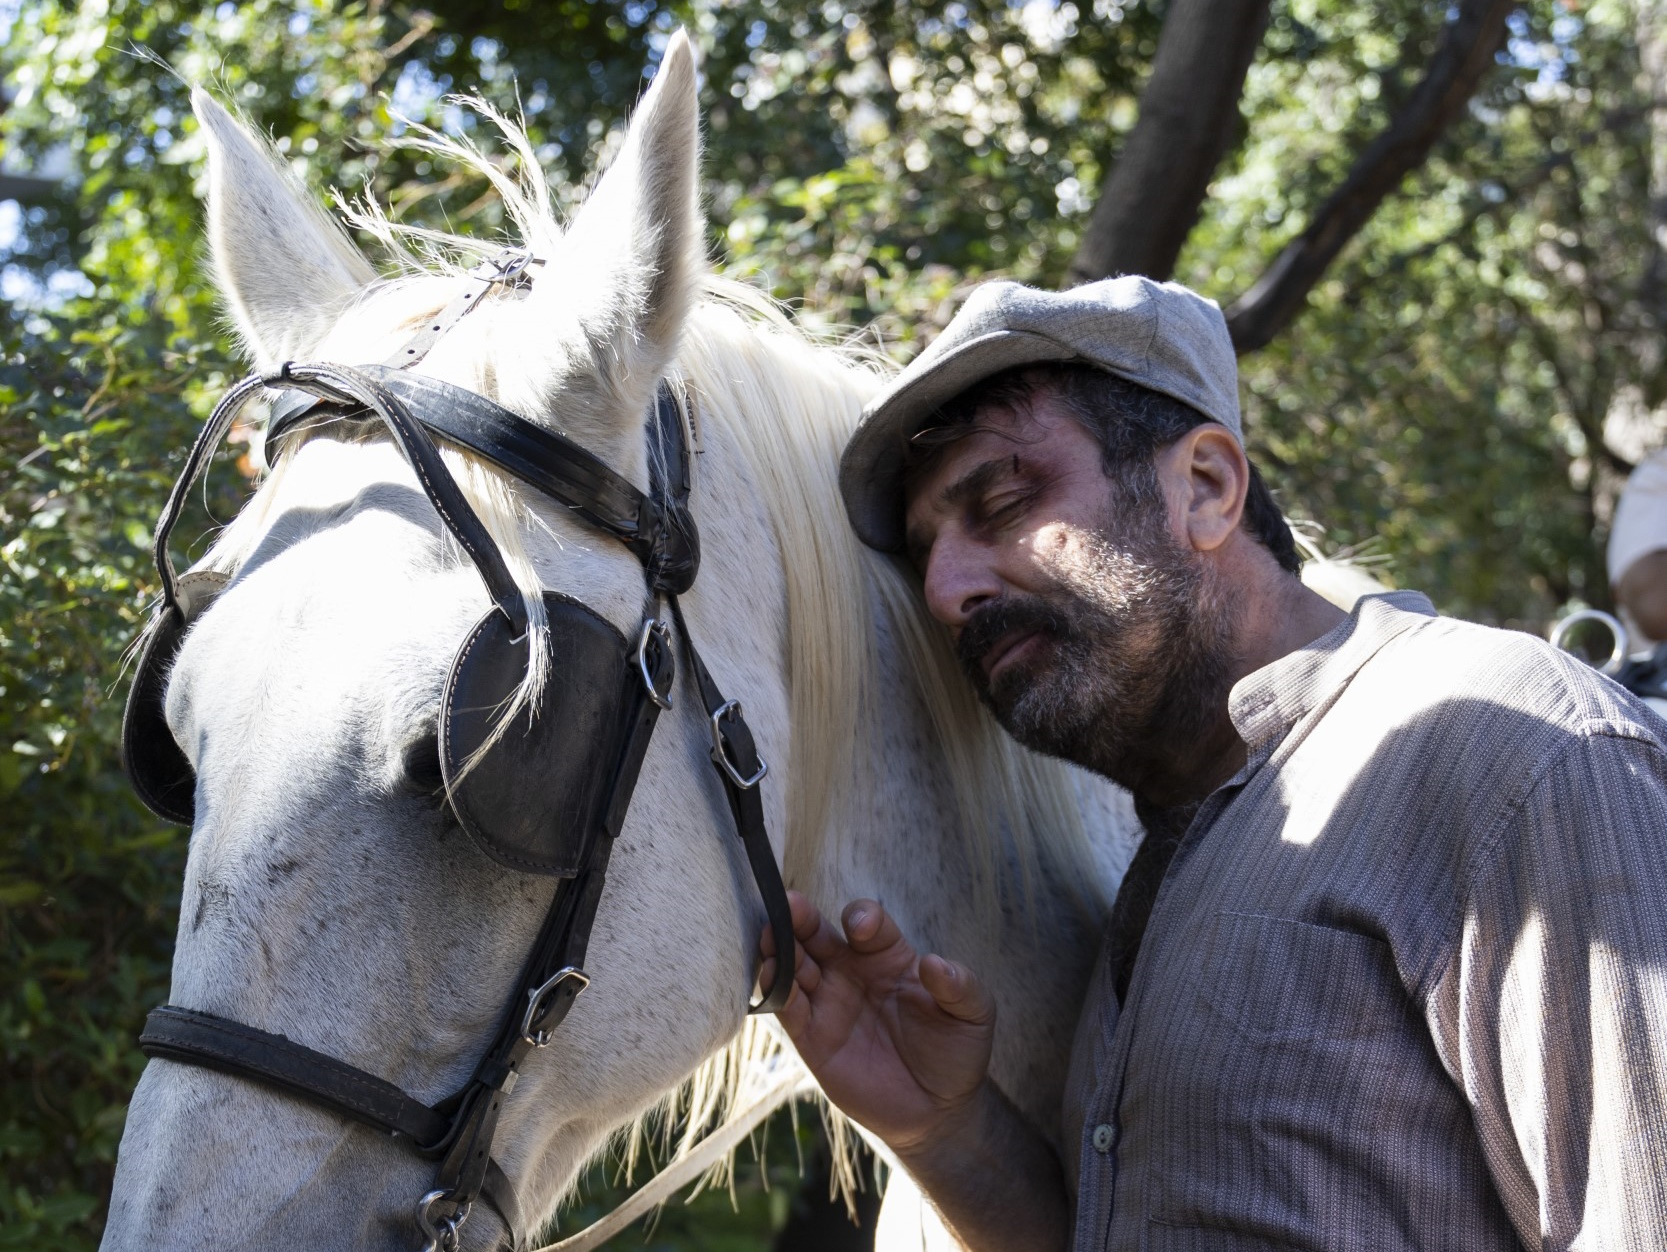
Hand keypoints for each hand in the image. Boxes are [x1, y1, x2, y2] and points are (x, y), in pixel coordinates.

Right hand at [760, 891, 995, 1155]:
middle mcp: (852, 971)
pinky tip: (768, 975)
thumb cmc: (956, 1052)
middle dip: (801, 917)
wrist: (936, 1111)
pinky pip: (786, 1008)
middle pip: (818, 934)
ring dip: (779, 947)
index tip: (860, 926)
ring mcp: (829, 1002)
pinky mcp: (812, 1037)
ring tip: (770, 936)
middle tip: (789, 903)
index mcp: (888, 956)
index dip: (862, 918)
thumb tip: (936, 963)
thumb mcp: (973, 1015)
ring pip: (794, 964)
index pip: (868, 923)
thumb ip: (960, 987)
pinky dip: (773, 990)